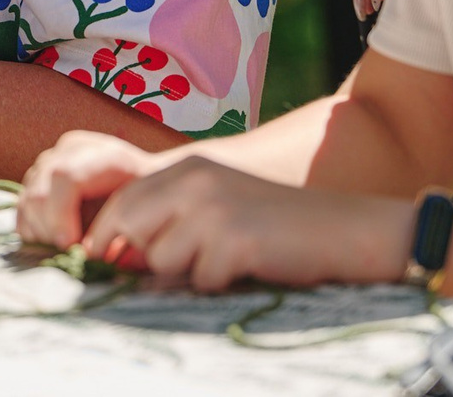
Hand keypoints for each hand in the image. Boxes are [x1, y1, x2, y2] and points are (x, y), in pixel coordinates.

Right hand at [16, 130, 171, 247]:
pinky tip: (56, 241)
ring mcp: (49, 162)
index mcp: (103, 154)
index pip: (63, 176)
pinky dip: (34, 231)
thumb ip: (117, 228)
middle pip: (39, 192)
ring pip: (27, 202)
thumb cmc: (151, 202)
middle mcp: (69, 151)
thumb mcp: (145, 212)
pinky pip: (22, 209)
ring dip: (42, 234)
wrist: (147, 186)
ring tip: (68, 248)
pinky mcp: (36, 178)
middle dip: (51, 232)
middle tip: (72, 255)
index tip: (70, 246)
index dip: (60, 215)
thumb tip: (88, 254)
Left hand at [78, 156, 409, 290]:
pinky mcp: (235, 239)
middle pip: (128, 228)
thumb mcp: (214, 207)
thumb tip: (112, 257)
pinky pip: (201, 280)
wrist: (342, 230)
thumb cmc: (272, 226)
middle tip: (177, 267)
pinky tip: (247, 267)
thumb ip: (166, 220)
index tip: (117, 263)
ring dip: (188, 273)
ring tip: (225, 261)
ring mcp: (213, 208)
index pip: (121, 201)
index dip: (110, 236)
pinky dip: (220, 284)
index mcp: (186, 169)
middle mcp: (193, 181)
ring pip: (161, 260)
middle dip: (141, 257)